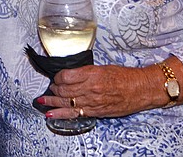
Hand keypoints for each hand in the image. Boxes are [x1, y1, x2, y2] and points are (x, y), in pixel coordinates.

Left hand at [37, 58, 182, 119]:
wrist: (140, 89)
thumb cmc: (125, 77)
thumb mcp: (103, 68)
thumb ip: (86, 72)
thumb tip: (71, 75)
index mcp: (92, 73)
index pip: (65, 75)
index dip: (57, 76)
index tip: (56, 76)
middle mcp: (90, 88)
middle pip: (64, 89)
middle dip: (54, 88)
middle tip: (51, 87)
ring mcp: (92, 101)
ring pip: (66, 102)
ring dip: (52, 101)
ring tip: (42, 101)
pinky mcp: (96, 112)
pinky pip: (74, 114)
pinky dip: (60, 114)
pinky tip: (50, 114)